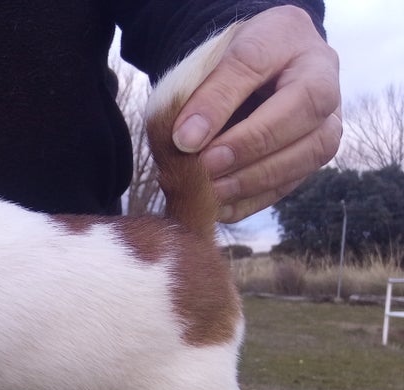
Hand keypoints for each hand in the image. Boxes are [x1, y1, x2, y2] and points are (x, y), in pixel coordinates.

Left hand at [172, 5, 341, 222]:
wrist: (264, 63)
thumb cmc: (244, 56)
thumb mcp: (225, 56)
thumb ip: (209, 94)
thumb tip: (185, 141)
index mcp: (310, 60)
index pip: (283, 87)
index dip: (233, 114)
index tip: (186, 140)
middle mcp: (328, 96)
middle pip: (306, 128)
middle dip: (250, 153)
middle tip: (203, 169)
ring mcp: (324, 130)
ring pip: (304, 161)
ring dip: (252, 182)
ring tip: (209, 192)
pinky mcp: (306, 161)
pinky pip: (286, 187)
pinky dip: (250, 202)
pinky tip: (219, 207)